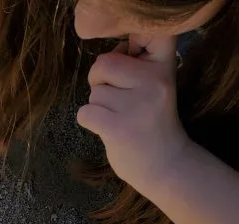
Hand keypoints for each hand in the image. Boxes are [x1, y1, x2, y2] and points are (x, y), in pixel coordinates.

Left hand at [77, 36, 189, 198]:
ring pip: (94, 93)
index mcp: (163, 66)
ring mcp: (136, 106)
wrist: (165, 165)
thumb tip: (108, 53)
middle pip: (104, 64)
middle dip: (100, 80)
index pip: (150, 31)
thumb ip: (134, 65)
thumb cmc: (151, 122)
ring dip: (98, 106)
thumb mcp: (154, 85)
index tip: (129, 58)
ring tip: (118, 118)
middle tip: (115, 99)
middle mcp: (153, 82)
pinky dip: (89, 120)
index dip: (131, 38)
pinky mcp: (118, 128)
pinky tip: (107, 128)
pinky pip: (85, 113)